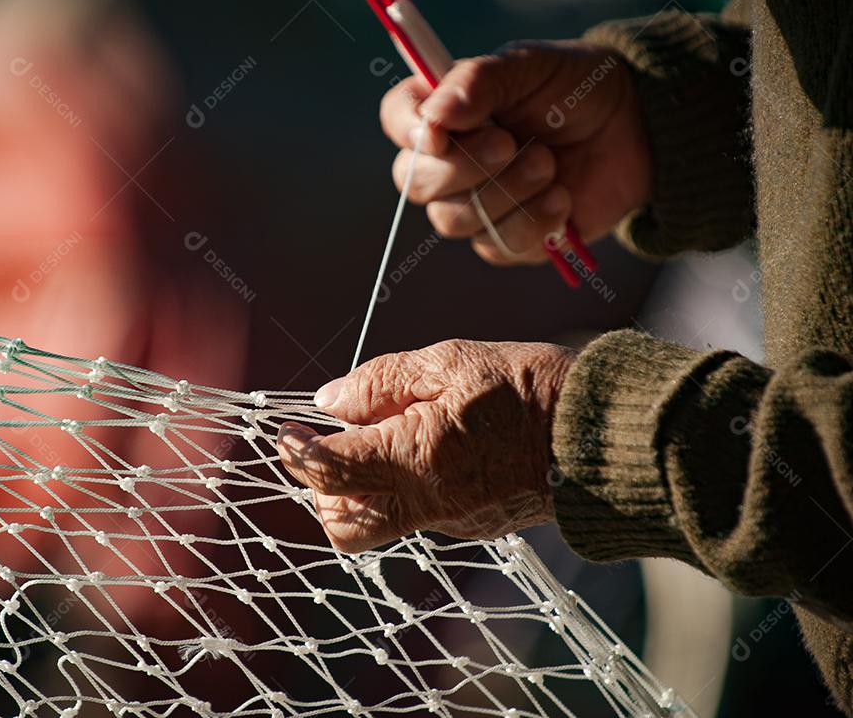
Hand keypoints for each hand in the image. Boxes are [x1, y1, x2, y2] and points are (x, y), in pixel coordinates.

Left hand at [276, 340, 574, 552]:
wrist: (602, 436)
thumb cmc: (531, 387)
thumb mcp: (452, 362)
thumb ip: (381, 382)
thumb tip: (328, 402)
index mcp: (417, 458)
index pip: (327, 471)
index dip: (296, 450)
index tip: (287, 429)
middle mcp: (428, 503)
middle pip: (341, 522)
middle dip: (320, 486)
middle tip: (327, 442)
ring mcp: (450, 522)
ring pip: (376, 523)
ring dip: (358, 488)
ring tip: (378, 436)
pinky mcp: (470, 526)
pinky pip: (413, 515)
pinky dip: (397, 488)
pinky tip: (421, 447)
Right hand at [380, 41, 651, 264]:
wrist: (636, 131)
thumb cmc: (577, 89)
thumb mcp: (532, 67)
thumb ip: (480, 82)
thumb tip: (436, 115)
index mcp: (446, 110)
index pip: (398, 119)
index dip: (408, 132)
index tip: (440, 134)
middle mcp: (449, 160)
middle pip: (415, 182)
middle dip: (465, 167)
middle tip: (512, 143)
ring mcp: (474, 205)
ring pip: (454, 221)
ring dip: (507, 193)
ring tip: (550, 164)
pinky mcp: (506, 240)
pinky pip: (498, 247)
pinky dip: (534, 222)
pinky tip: (563, 199)